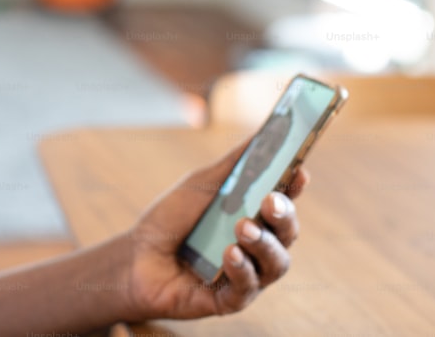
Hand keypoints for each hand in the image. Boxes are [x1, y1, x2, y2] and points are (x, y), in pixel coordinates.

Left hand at [120, 142, 308, 321]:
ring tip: (243, 228)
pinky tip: (228, 254)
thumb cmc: (171, 218)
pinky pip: (248, 288)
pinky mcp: (230, 299)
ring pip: (276, 264)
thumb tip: (263, 134)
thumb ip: (234, 164)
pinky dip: (242, 269)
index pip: (284, 201)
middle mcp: (256, 247)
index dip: (295, 187)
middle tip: (269, 202)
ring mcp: (246, 274)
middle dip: (284, 216)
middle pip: (287, 234)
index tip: (299, 172)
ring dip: (264, 244)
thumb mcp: (202, 184)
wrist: (136, 256)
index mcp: (253, 216)